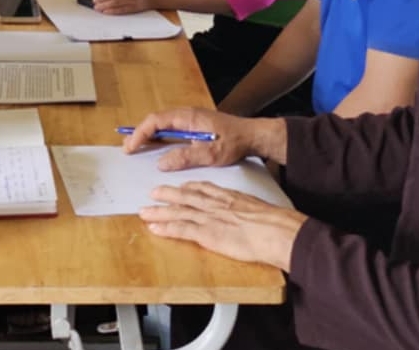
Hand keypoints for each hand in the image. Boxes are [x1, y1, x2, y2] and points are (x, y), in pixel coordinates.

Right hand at [121, 108, 269, 169]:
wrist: (253, 136)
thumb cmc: (235, 142)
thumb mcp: (211, 153)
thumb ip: (186, 157)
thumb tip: (161, 163)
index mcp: (188, 117)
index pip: (156, 121)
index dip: (140, 134)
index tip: (130, 147)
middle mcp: (187, 115)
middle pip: (155, 120)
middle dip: (139, 133)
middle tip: (127, 149)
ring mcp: (190, 119)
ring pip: (162, 124)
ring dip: (148, 135)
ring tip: (135, 148)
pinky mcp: (194, 126)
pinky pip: (170, 128)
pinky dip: (159, 137)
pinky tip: (155, 148)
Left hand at [140, 182, 304, 270]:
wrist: (275, 231)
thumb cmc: (274, 223)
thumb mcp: (258, 209)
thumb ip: (247, 211)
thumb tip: (250, 218)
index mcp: (229, 197)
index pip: (204, 188)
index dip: (190, 187)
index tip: (181, 185)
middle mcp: (215, 204)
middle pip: (186, 196)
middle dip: (168, 194)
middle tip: (153, 192)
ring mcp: (209, 217)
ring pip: (178, 211)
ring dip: (159, 211)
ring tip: (144, 211)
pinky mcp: (206, 233)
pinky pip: (181, 229)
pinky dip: (166, 228)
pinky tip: (155, 228)